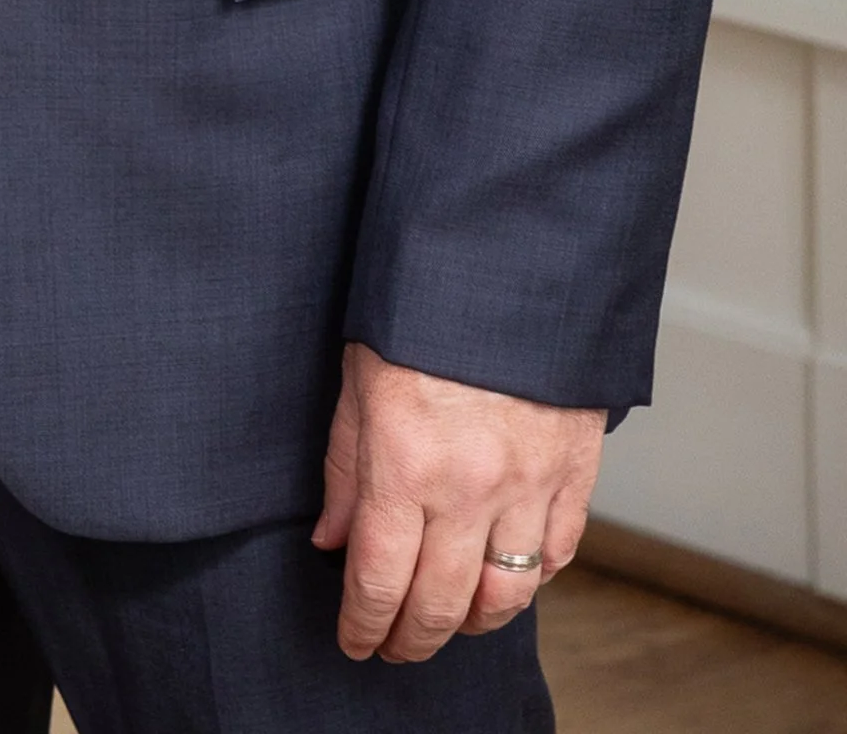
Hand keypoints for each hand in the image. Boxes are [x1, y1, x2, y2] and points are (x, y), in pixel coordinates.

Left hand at [315, 341, 602, 661]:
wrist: (505, 259)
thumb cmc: (418, 309)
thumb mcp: (357, 377)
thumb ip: (344, 468)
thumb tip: (332, 541)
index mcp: (405, 463)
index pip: (379, 580)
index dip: (364, 624)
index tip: (355, 641)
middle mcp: (470, 487)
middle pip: (440, 604)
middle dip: (411, 638)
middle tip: (394, 646)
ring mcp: (529, 484)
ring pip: (505, 595)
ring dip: (471, 622)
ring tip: (448, 622)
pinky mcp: (574, 471)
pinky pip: (557, 554)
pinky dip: (532, 580)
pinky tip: (506, 579)